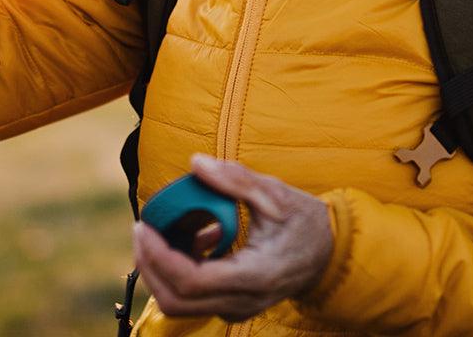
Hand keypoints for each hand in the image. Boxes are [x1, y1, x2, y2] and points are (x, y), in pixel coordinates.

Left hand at [133, 154, 333, 322]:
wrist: (331, 253)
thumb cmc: (304, 221)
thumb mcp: (274, 193)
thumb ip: (235, 179)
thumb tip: (196, 163)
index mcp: (253, 275)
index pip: (190, 280)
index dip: (159, 256)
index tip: (143, 226)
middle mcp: (242, 301)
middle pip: (176, 300)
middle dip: (150, 265)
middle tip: (141, 229)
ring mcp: (238, 308)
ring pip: (181, 304)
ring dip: (161, 270)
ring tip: (160, 230)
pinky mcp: (234, 305)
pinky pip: (195, 298)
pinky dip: (180, 271)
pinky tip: (191, 239)